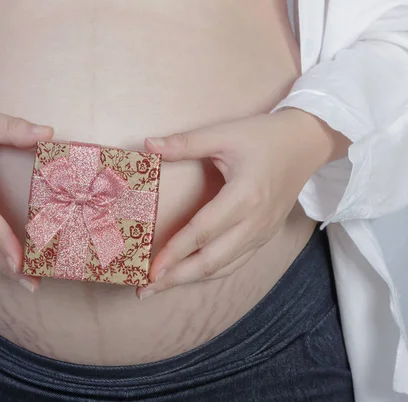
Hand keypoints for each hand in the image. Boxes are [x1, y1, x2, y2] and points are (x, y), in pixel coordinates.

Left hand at [137, 109, 349, 299]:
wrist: (308, 143)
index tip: (149, 270)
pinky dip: (209, 272)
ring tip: (159, 287)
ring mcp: (262, 233)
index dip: (174, 252)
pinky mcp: (264, 236)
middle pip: (211, 260)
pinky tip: (189, 275)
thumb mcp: (224, 134)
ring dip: (190, 279)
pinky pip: (234, 262)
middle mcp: (254, 223)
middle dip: (176, 277)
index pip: (202, 232)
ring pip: (223, 267)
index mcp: (244, 197)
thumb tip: (147, 146)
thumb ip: (185, 143)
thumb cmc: (264, 136)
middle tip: (145, 289)